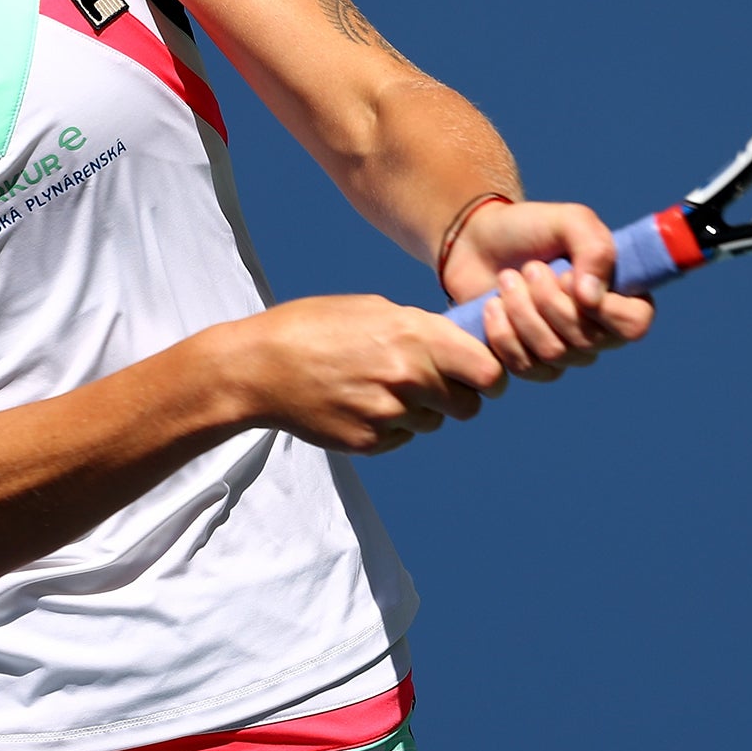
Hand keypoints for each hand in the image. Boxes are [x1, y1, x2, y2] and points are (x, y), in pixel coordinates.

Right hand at [225, 295, 505, 453]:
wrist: (260, 368)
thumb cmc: (315, 327)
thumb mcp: (373, 309)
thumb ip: (421, 328)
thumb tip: (458, 343)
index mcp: (415, 336)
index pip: (488, 371)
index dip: (491, 374)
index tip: (483, 374)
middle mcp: (409, 378)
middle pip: (469, 405)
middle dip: (460, 396)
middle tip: (436, 384)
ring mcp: (390, 414)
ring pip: (435, 422)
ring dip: (423, 410)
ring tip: (384, 387)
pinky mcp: (371, 442)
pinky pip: (404, 437)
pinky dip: (393, 425)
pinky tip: (362, 403)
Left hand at [439, 200, 655, 381]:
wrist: (477, 243)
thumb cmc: (530, 229)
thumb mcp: (570, 221)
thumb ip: (595, 249)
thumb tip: (591, 298)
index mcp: (621, 296)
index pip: (634, 324)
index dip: (602, 309)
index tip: (567, 277)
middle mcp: (599, 331)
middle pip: (587, 341)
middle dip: (548, 301)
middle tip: (529, 268)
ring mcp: (566, 352)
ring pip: (554, 354)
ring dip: (522, 311)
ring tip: (507, 280)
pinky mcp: (530, 363)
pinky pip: (526, 368)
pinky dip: (503, 334)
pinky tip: (493, 306)